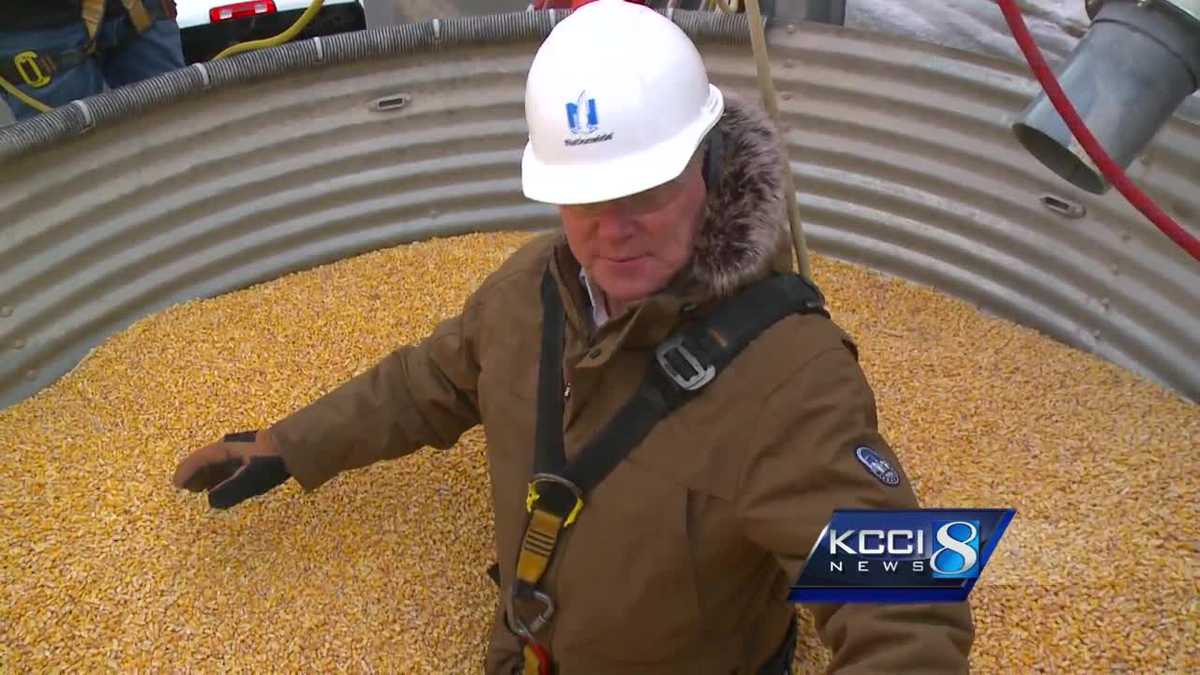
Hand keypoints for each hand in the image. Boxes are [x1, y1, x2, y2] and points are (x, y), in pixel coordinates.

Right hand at [172, 429, 290, 508]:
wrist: (296, 447)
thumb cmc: (270, 462)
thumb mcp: (248, 479)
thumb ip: (228, 491)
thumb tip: (210, 500)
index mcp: (224, 449)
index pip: (199, 460)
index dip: (186, 472)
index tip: (176, 485)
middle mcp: (229, 447)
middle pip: (206, 460)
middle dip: (195, 475)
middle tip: (186, 490)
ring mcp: (241, 450)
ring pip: (218, 463)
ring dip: (208, 476)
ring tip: (201, 490)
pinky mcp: (252, 455)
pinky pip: (229, 466)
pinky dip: (221, 476)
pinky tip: (223, 485)